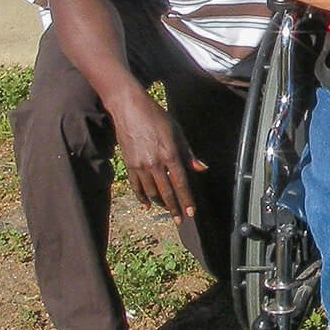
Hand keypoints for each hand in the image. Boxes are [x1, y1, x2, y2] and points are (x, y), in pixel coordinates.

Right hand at [105, 87, 204, 221]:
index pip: (181, 183)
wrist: (129, 109)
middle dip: (174, 208)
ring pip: (151, 191)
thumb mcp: (178, 132)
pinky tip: (147, 205)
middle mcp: (154, 163)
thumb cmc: (157, 118)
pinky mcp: (129, 164)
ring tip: (168, 210)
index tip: (191, 212)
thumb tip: (201, 169)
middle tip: (180, 220)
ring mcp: (140, 165)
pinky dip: (142, 197)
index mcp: (170, 154)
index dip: (186, 199)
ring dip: (160, 203)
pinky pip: (136, 186)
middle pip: (166, 191)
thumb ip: (189, 153)